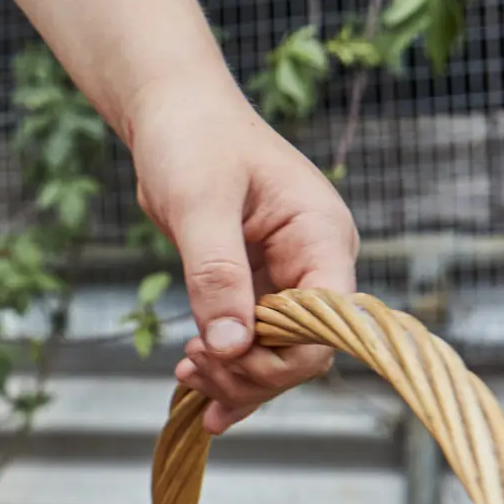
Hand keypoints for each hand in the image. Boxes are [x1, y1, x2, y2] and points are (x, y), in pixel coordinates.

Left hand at [126, 80, 359, 434]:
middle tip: (191, 365)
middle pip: (303, 350)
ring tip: (185, 371)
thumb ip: (216, 274)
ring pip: (277, 354)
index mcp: (322, 236)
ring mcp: (289, 275)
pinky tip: (197, 389)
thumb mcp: (199, 204)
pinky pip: (253, 341)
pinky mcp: (258, 285)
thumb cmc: (193, 139)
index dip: (280, 356)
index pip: (328, 325)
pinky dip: (227, 367)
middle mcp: (316, 260)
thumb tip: (230, 345)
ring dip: (234, 377)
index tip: (224, 355)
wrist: (174, 113)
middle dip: (250, 372)